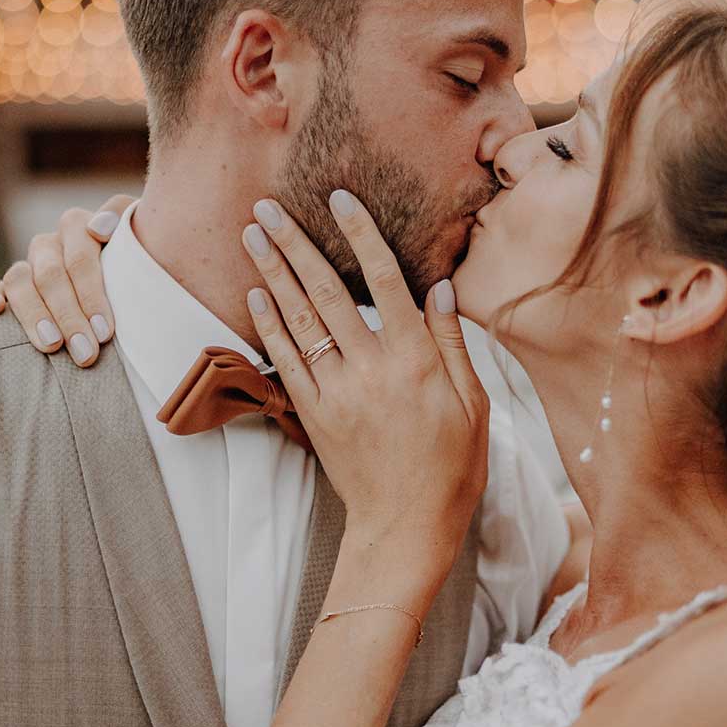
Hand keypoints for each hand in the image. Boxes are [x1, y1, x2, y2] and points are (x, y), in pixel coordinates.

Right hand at [0, 193, 134, 364]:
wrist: (127, 284)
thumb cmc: (137, 268)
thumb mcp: (141, 243)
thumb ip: (125, 224)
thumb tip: (98, 228)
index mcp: (80, 228)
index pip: (81, 256)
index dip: (92, 293)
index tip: (106, 332)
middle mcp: (50, 243)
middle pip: (52, 274)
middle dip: (69, 316)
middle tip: (86, 352)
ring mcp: (28, 264)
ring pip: (19, 280)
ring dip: (34, 314)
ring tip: (52, 347)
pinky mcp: (7, 286)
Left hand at [243, 192, 488, 598]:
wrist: (406, 527)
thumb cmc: (452, 467)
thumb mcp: (473, 404)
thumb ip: (451, 343)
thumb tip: (441, 287)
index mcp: (416, 360)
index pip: (385, 279)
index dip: (360, 234)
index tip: (338, 199)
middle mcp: (371, 369)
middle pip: (327, 292)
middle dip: (294, 244)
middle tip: (267, 207)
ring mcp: (337, 392)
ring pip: (299, 320)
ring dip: (273, 274)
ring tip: (252, 236)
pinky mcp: (314, 415)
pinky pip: (286, 360)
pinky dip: (269, 325)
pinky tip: (257, 294)